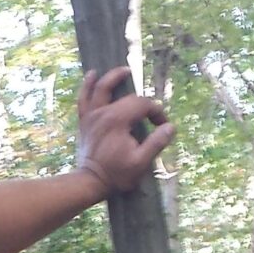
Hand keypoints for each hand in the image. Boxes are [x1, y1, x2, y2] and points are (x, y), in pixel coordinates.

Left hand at [74, 67, 174, 196]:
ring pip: (102, 88)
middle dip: (145, 104)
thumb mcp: (141, 162)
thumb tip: (170, 127)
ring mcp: (92, 115)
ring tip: (125, 70)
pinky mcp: (85, 121)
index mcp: (118, 120)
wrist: (90, 182)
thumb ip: (156, 143)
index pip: (143, 105)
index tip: (163, 126)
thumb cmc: (117, 174)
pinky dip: (87, 85)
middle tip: (153, 116)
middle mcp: (104, 112)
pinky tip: (92, 74)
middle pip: (128, 97)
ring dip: (113, 77)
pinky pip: (83, 98)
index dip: (157, 112)